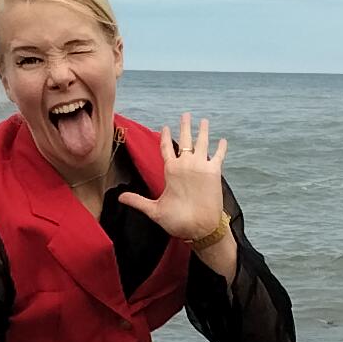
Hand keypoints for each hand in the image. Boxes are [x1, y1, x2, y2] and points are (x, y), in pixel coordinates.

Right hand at [114, 112, 233, 250]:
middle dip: (185, 126)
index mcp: (170, 170)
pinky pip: (219, 155)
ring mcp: (202, 166)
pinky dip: (221, 147)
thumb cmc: (178, 220)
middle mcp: (186, 163)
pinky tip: (223, 141)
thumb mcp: (154, 210)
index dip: (166, 136)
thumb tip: (119, 197)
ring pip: (202, 142)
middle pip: (185, 139)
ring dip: (203, 131)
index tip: (166, 127)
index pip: (166, 147)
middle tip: (186, 115)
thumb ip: (137, 201)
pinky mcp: (215, 172)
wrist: (202, 227)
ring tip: (204, 121)